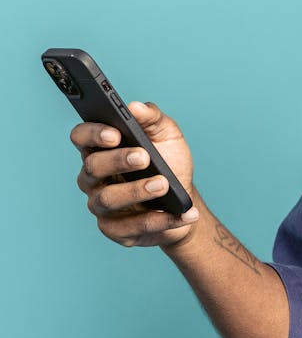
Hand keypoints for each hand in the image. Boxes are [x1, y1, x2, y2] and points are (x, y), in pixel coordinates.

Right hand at [72, 101, 199, 247]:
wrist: (184, 199)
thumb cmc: (169, 161)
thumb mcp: (167, 134)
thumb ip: (152, 117)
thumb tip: (135, 106)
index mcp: (100, 148)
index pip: (81, 136)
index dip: (92, 134)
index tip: (114, 134)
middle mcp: (93, 178)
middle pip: (92, 167)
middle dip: (118, 160)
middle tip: (145, 157)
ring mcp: (101, 205)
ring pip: (107, 199)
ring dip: (137, 191)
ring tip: (163, 184)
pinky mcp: (115, 230)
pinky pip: (130, 228)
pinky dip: (158, 221)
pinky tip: (180, 214)